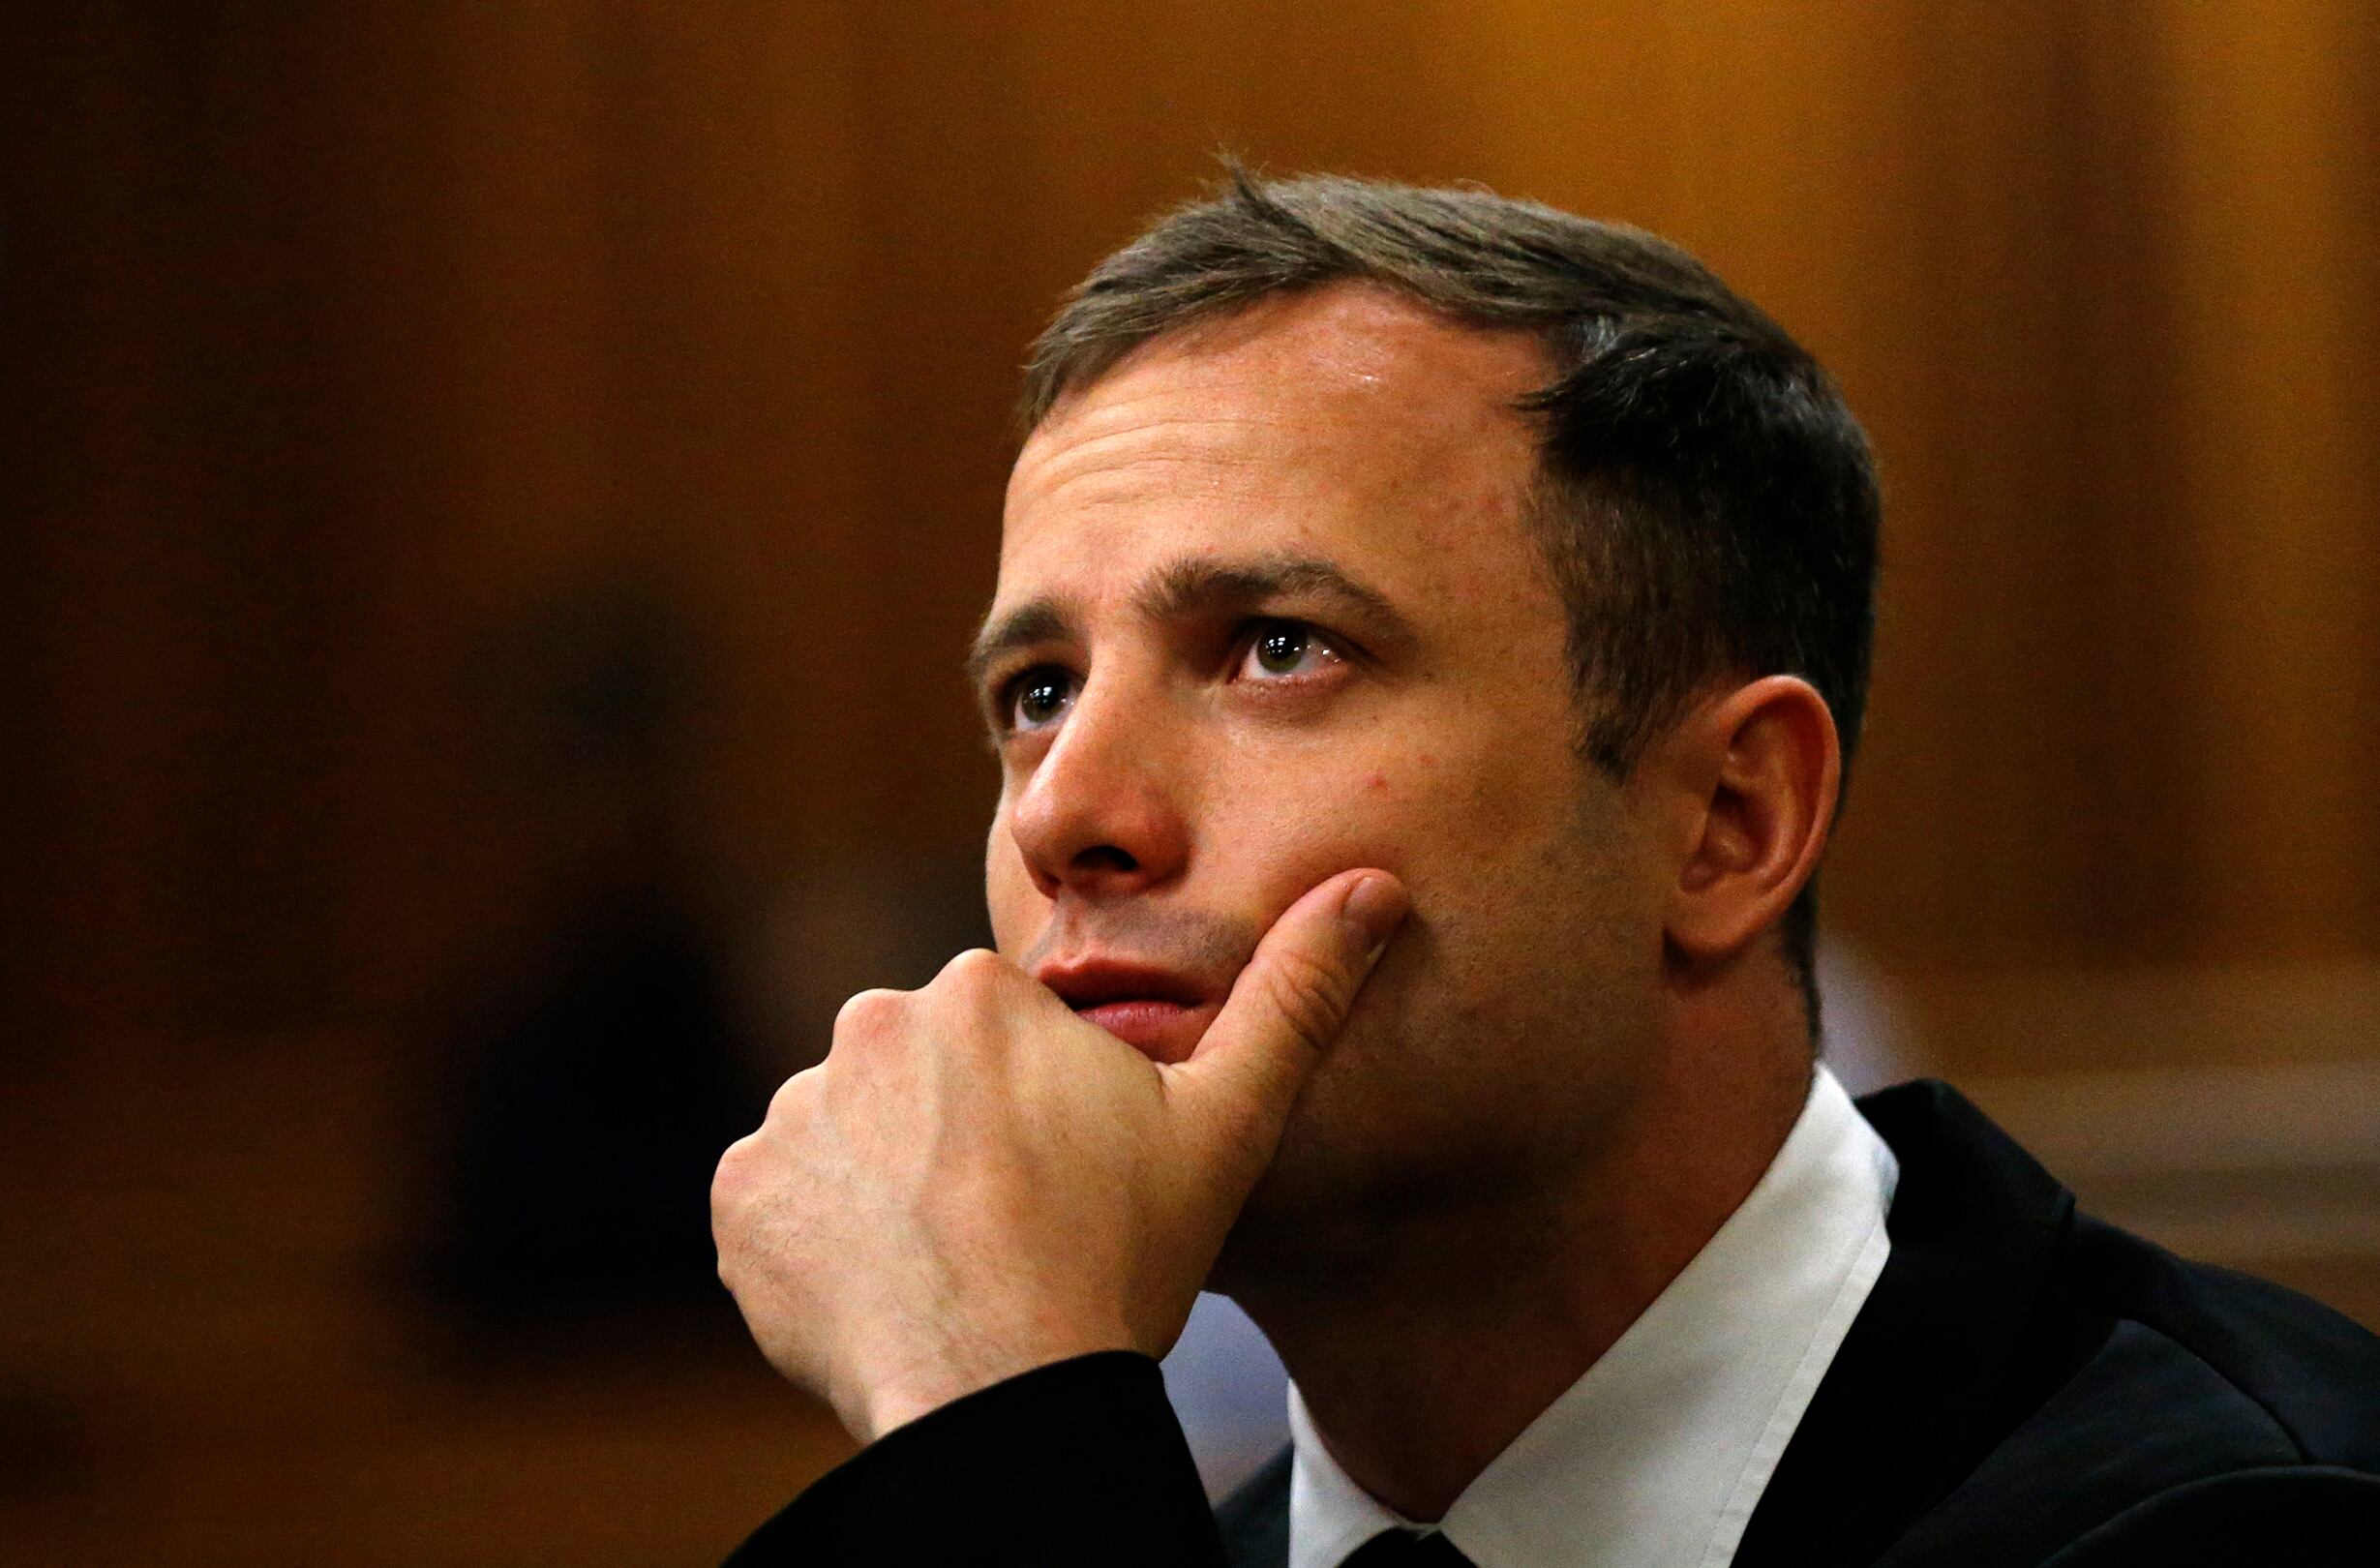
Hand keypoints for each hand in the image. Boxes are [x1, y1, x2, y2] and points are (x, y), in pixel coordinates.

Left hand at [711, 868, 1408, 1440]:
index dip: (1042, 1114)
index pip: (1002, 1040)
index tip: (1067, 1182)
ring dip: (887, 1188)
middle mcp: (867, 1024)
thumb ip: (1294, 995)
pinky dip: (820, 1241)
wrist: (1003, 1394)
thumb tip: (1374, 888)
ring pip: (851, 1138)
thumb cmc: (1121, 1259)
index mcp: (979, 992)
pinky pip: (783, 1202)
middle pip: (919, 1078)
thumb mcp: (1227, 1124)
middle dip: (955, 1138)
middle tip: (1011, 1227)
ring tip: (951, 1265)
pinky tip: (888, 1290)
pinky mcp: (740, 1197)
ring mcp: (791, 1113)